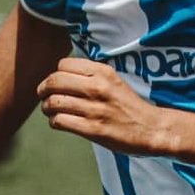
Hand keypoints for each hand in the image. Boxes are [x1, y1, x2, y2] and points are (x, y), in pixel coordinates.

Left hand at [38, 59, 174, 154]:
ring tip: (50, 110)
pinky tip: (60, 122)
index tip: (57, 84)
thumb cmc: (128, 106)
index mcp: (103, 72)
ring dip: (46, 107)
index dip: (55, 74)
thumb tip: (60, 74)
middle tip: (43, 95)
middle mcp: (98, 87)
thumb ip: (90, 75)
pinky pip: (59, 121)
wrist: (151, 129)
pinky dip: (54, 121)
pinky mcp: (93, 129)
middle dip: (43, 89)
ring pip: (53, 102)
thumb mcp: (113, 81)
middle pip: (54, 81)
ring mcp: (95, 109)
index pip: (63, 65)